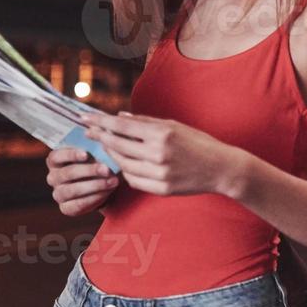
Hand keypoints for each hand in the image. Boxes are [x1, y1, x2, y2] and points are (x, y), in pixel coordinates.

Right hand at [45, 147, 119, 216]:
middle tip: (106, 169)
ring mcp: (58, 193)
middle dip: (88, 171)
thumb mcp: (96, 152)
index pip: (56, 156)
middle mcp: (53, 177)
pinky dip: (93, 198)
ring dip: (94, 186)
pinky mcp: (66, 208)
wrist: (104, 185)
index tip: (86, 154)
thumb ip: (94, 145)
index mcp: (55, 160)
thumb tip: (99, 134)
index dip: (70, 154)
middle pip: (67, 173)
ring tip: (112, 182)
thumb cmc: (98, 163)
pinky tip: (106, 192)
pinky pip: (77, 204)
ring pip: (72, 190)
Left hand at [80, 111, 246, 197]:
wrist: (221, 168)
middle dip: (101, 137)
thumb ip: (146, 122)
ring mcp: (160, 173)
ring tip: (107, 147)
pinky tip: (126, 164)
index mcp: (163, 134)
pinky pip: (134, 180)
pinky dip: (127, 171)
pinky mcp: (161, 189)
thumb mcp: (175, 126)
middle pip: (118, 145)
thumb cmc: (199, 143)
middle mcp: (159, 154)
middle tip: (89, 132)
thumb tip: (119, 117)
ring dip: (113, 155)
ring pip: (124, 165)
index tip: (85, 119)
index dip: (101, 122)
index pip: (123, 126)